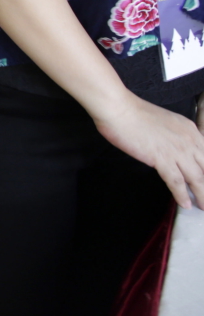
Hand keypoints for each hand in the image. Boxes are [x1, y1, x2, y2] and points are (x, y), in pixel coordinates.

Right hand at [94, 92, 203, 207]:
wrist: (119, 109)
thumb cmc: (135, 112)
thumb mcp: (166, 121)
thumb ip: (176, 135)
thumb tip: (174, 149)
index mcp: (190, 130)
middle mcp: (189, 141)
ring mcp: (176, 151)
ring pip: (196, 178)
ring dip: (201, 195)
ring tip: (202, 206)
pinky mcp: (161, 159)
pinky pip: (176, 182)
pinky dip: (181, 195)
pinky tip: (185, 204)